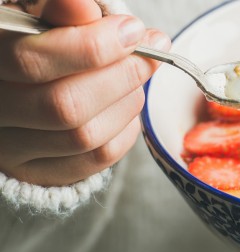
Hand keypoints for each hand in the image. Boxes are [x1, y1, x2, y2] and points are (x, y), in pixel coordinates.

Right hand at [0, 0, 169, 185]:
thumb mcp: (43, 20)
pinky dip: (125, 129)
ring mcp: (12, 148)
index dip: (92, 46)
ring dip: (127, 102)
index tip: (131, 30)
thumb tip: (85, 8)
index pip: (32, 60)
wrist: (22, 90)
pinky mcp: (40, 172)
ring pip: (83, 135)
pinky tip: (125, 105)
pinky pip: (96, 159)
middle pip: (65, 105)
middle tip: (150, 53)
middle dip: (123, 75)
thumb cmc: (40, 45)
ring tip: (137, 78)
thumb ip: (61, 11)